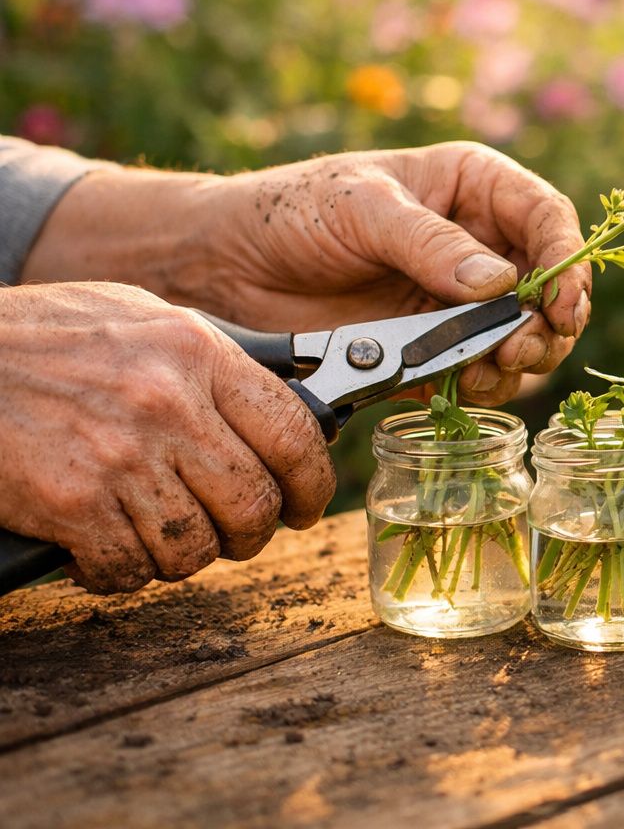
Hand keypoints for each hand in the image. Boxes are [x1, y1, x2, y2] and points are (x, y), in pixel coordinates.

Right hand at [0, 283, 333, 592]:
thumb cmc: (42, 335)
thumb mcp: (139, 317)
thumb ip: (208, 360)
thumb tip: (279, 397)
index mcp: (196, 353)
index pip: (293, 433)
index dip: (314, 484)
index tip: (308, 504)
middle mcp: (169, 404)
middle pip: (253, 502)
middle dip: (252, 533)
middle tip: (236, 535)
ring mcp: (121, 456)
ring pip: (195, 545)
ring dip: (183, 556)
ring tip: (160, 538)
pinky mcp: (72, 503)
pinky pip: (129, 568)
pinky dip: (121, 573)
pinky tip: (103, 551)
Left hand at [23, 142, 591, 404]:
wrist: (224, 267)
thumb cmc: (290, 211)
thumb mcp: (361, 208)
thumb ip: (430, 244)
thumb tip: (501, 283)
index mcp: (475, 190)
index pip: (548, 220)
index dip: (569, 261)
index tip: (562, 301)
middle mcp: (481, 246)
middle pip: (551, 290)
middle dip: (547, 324)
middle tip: (518, 349)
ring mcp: (461, 304)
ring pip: (525, 339)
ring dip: (520, 361)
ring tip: (487, 370)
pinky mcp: (436, 352)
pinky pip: (481, 375)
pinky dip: (484, 387)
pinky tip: (463, 387)